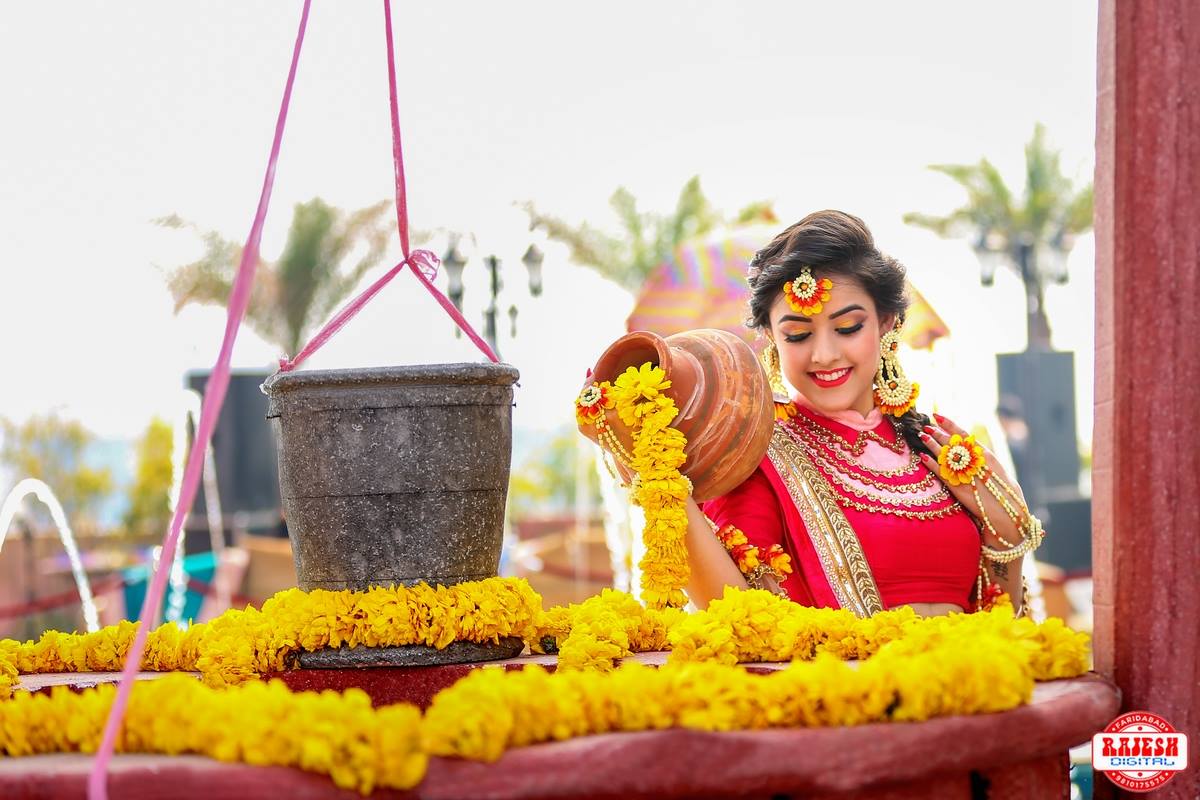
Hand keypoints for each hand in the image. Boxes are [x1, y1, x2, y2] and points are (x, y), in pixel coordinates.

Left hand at [917, 413, 1026, 546]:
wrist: (1006, 511)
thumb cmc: (1005, 490)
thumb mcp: (997, 469)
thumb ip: (983, 458)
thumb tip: (972, 448)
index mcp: (985, 455)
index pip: (963, 434)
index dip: (949, 424)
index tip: (937, 415)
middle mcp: (974, 462)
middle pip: (950, 443)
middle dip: (937, 433)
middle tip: (926, 426)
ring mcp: (964, 474)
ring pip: (943, 455)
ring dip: (931, 444)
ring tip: (921, 435)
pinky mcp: (956, 487)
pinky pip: (940, 472)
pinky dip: (930, 463)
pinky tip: (922, 456)